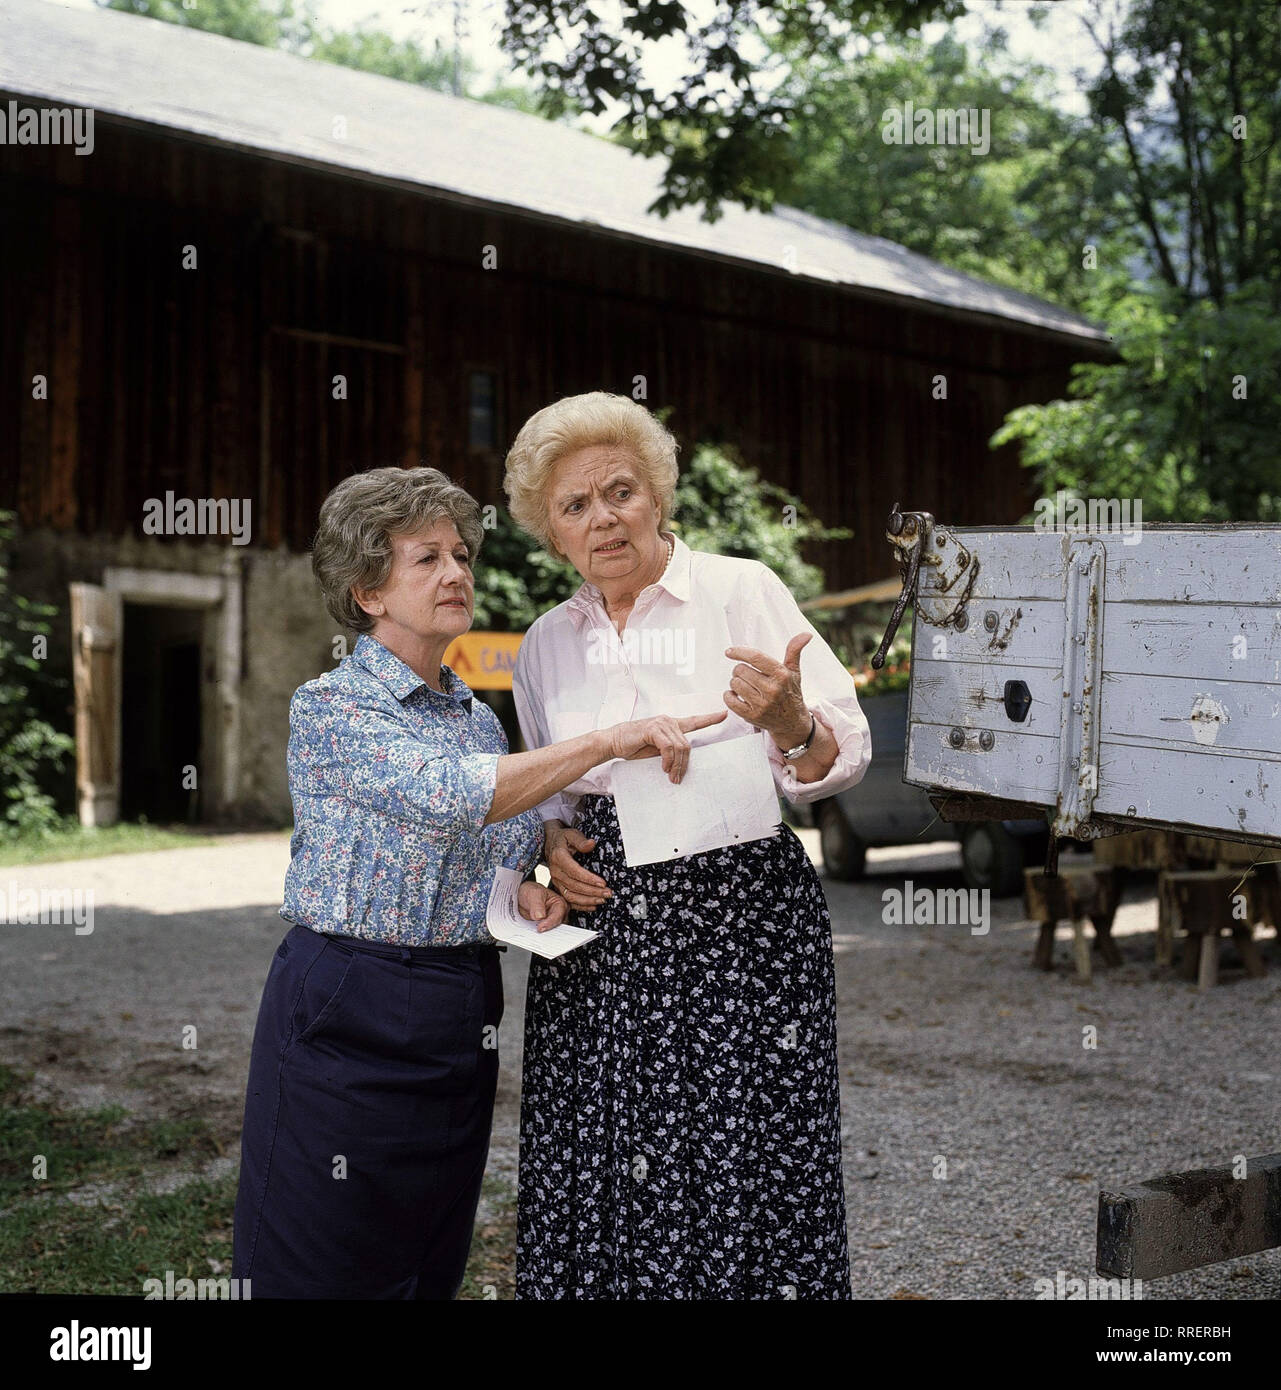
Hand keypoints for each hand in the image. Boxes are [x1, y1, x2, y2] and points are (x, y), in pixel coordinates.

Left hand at [517, 879, 569, 933]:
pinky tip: (532, 934)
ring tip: (534, 935)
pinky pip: (543, 933)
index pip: (557, 916)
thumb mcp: (533, 894)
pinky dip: (538, 935)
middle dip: (548, 930)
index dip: (549, 923)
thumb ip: (537, 904)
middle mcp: (558, 914)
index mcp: (559, 903)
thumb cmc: (530, 891)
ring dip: (543, 934)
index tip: (540, 927)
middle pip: (557, 926)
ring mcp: (551, 921)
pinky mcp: (544, 927)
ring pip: (551, 931)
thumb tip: (540, 916)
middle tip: (538, 933)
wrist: (520, 896)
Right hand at [545, 822, 610, 912]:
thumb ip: (580, 840)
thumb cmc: (563, 839)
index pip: (574, 871)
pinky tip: (592, 906)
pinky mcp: (558, 886)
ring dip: (587, 900)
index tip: (602, 883)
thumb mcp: (571, 834)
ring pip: (571, 895)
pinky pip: (568, 900)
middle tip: (608, 893)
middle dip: (592, 891)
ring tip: (602, 900)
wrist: (550, 843)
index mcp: (559, 857)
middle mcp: (556, 871)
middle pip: (574, 886)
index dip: (588, 879)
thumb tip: (591, 844)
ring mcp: (556, 881)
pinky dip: (580, 906)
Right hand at [607, 709, 726, 783]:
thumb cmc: (632, 746)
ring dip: (676, 765)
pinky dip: (668, 760)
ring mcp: (661, 723)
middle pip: (687, 745)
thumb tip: (682, 763)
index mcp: (670, 725)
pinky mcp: (653, 729)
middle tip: (677, 779)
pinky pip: (668, 747)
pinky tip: (664, 767)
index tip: (724, 714)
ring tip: (670, 776)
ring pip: (680, 747)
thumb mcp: (656, 751)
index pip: (694, 721)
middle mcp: (668, 721)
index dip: (710, 718)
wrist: (612, 742)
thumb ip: (670, 751)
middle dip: (684, 765)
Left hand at [723, 632, 812, 747]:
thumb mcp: (794, 671)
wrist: (792, 722)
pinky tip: (738, 695)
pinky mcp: (752, 716)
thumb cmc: (790, 692)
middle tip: (746, 675)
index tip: (729, 652)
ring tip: (745, 685)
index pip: (755, 657)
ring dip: (736, 683)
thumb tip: (806, 634)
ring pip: (734, 684)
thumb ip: (794, 651)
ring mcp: (762, 704)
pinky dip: (729, 695)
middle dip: (740, 670)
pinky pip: (730, 699)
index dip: (740, 652)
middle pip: (741, 670)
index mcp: (782, 675)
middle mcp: (772, 690)